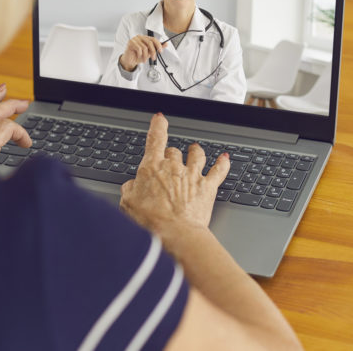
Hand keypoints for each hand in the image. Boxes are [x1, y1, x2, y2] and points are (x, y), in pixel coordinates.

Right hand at [119, 35, 163, 71]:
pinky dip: (140, 54)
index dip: (158, 45)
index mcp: (145, 38)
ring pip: (144, 47)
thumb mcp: (150, 53)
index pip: (153, 39)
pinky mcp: (130, 42)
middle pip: (150, 42)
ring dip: (145, 55)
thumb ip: (157, 48)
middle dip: (153, 52)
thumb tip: (166, 44)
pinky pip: (138, 49)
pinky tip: (139, 57)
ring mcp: (135, 39)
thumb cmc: (139, 56)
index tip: (160, 51)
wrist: (130, 61)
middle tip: (153, 58)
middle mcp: (140, 37)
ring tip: (144, 60)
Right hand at [119, 113, 229, 234]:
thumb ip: (129, 190)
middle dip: (172, 154)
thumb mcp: (128, 204)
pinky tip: (224, 158)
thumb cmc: (151, 221)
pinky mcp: (208, 187)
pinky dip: (222, 163)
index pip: (156, 138)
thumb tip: (132, 186)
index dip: (158, 126)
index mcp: (153, 167)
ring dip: (196, 152)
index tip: (160, 118)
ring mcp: (193, 175)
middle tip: (170, 161)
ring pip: (197, 154)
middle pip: (174, 151)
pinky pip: (219, 170)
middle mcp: (174, 166)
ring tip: (195, 150)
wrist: (175, 234)